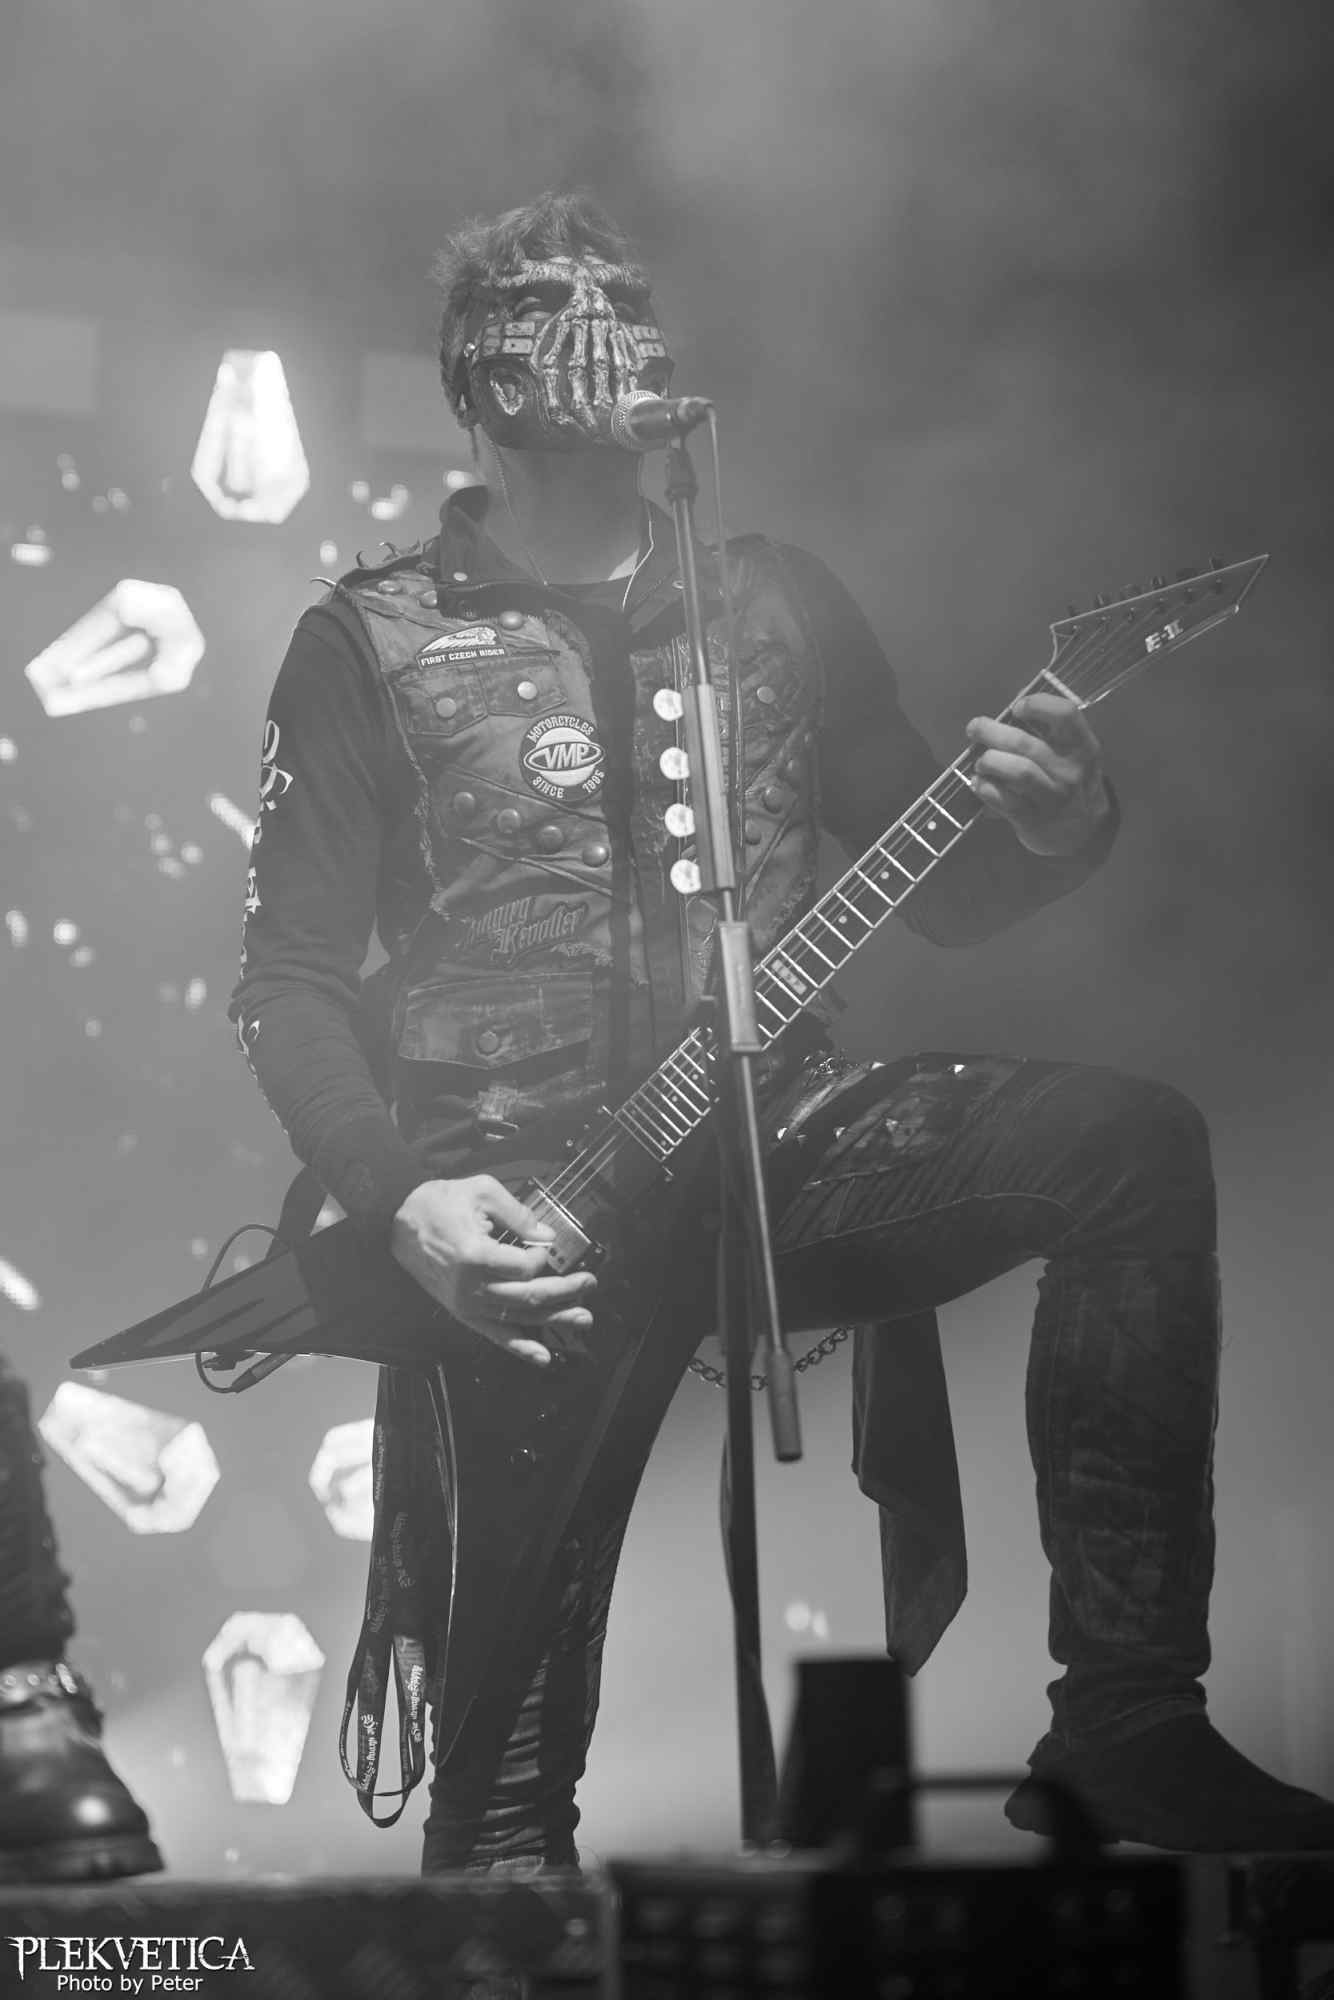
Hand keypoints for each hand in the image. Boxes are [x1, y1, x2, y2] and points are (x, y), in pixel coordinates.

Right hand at [390, 1176, 596, 1367]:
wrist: (397, 1222)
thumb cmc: (438, 1203)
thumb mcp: (482, 1191)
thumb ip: (519, 1215)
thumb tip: (548, 1237)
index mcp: (475, 1255)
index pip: (526, 1267)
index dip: (543, 1257)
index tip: (544, 1245)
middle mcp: (471, 1286)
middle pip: (529, 1296)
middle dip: (565, 1292)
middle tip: (589, 1283)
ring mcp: (465, 1303)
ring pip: (519, 1317)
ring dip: (554, 1319)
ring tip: (582, 1318)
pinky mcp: (461, 1311)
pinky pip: (494, 1334)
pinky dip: (520, 1347)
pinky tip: (543, 1356)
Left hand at [965, 693, 1111, 856]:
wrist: (1082, 832)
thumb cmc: (1068, 781)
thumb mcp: (1073, 755)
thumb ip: (1049, 731)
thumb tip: (1012, 705)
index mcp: (1083, 747)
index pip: (1066, 715)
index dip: (1037, 705)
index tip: (1017, 708)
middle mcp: (1070, 771)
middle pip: (1026, 744)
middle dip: (992, 731)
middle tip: (975, 728)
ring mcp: (1053, 797)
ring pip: (1017, 771)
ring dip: (989, 761)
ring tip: (981, 762)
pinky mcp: (1033, 819)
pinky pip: (1004, 799)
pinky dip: (985, 788)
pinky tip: (978, 783)